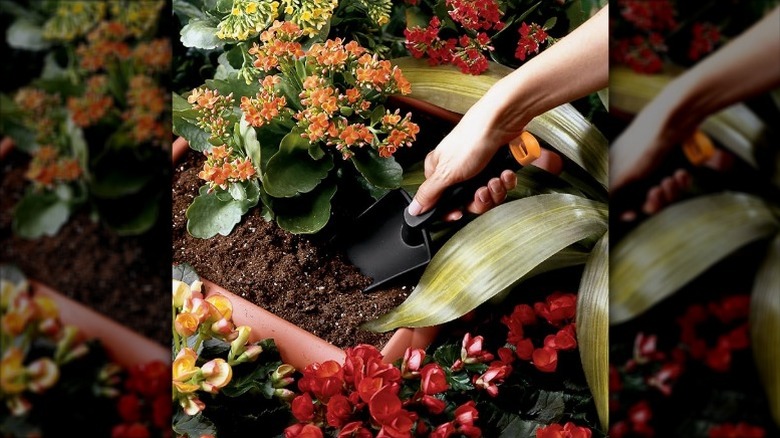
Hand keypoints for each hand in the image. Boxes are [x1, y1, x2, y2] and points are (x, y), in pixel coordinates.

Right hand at [407, 103, 517, 217]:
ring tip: (494, 179)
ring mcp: (477, 170)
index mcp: (438, 171)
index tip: (460, 213)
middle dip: (479, 199)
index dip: (452, 211)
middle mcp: (456, 171)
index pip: (442, 202)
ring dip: (494, 191)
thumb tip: (413, 209)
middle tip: (481, 191)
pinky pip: (500, 185)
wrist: (500, 123)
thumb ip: (429, 194)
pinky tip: (503, 173)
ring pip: (486, 195)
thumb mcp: (446, 173)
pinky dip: (504, 181)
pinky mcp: (495, 167)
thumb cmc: (471, 140)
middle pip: (467, 202)